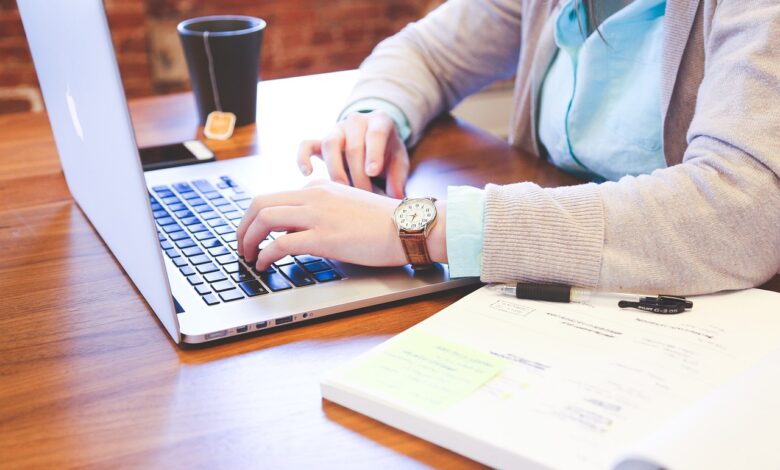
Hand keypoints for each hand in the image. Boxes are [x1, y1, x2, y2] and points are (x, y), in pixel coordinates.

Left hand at [237, 180, 416, 270]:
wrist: (408, 226)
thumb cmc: (385, 223)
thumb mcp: (348, 206)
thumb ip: (324, 211)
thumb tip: (302, 229)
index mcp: (319, 188)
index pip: (275, 197)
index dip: (256, 218)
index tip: (253, 234)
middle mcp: (314, 196)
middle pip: (260, 203)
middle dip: (243, 226)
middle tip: (241, 245)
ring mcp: (318, 215)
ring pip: (264, 219)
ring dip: (248, 239)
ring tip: (248, 257)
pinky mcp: (323, 237)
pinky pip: (280, 244)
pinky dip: (265, 255)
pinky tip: (264, 266)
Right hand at [297, 110, 408, 197]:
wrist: (373, 141)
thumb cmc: (388, 154)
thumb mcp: (399, 162)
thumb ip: (398, 178)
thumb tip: (396, 198)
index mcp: (380, 121)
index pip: (376, 133)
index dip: (373, 153)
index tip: (373, 172)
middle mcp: (356, 121)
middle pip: (353, 146)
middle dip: (358, 174)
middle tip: (364, 195)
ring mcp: (337, 130)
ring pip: (330, 144)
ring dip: (336, 170)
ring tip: (343, 191)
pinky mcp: (320, 141)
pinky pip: (306, 145)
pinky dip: (303, 157)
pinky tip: (308, 173)